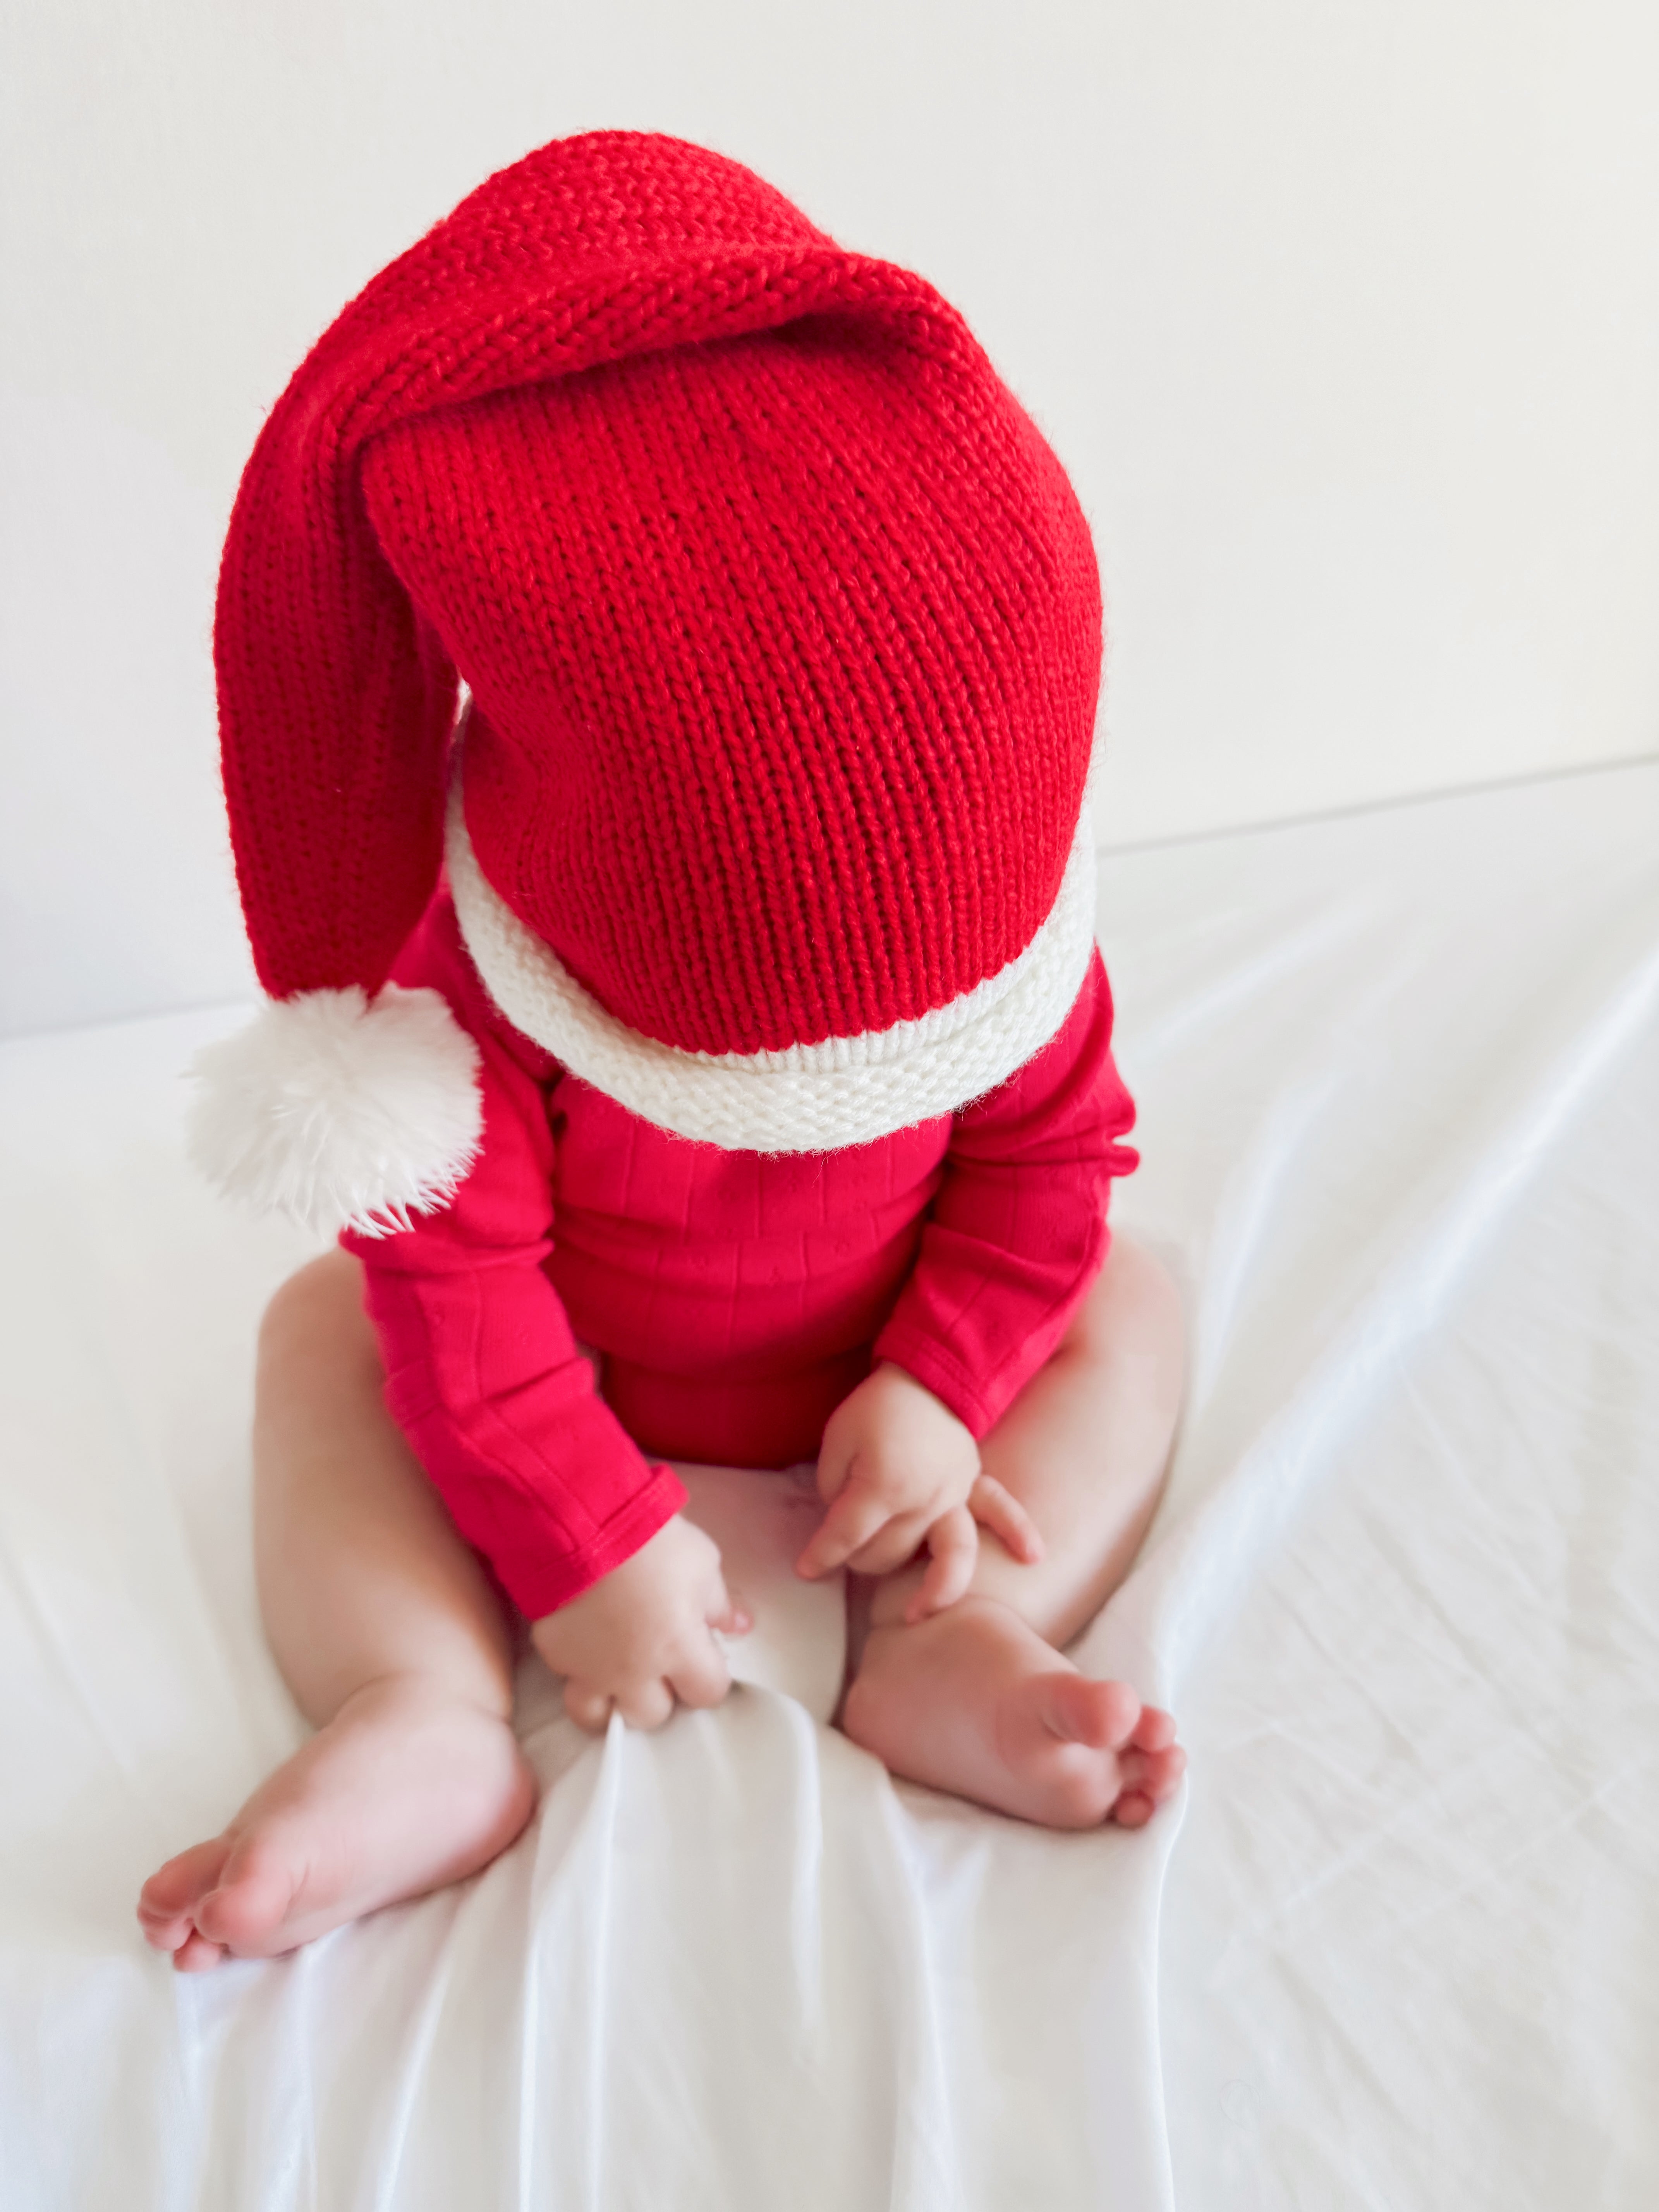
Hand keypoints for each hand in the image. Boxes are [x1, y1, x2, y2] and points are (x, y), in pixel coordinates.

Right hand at [531, 1513, 749, 1732]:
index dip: (708, 1678)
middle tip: (658, 1663)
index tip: (703, 1657)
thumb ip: (720, 1603)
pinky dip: (578, 1669)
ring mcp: (589, 1669)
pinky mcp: (554, 1654)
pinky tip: (584, 1644)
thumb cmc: (655, 1541)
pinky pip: (565, 1678)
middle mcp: (635, 1672)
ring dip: (611, 1702)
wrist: (584, 1521)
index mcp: (680, 1650)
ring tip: (615, 1676)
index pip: (708, 1694)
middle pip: (654, 1716)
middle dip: (660, 1694)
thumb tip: (740, 1627)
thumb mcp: (702, 1563)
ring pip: (598, 1717)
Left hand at [797, 1362, 1042, 1619]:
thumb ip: (833, 1488)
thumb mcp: (837, 1440)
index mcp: (882, 1485)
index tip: (805, 1569)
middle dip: (858, 1560)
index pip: (845, 1536)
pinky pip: (1002, 1511)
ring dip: (929, 1588)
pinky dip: (1019, 1534)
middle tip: (844, 1551)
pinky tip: (1032, 1558)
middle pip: (888, 1555)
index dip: (819, 1556)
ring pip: (946, 1555)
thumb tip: (843, 1522)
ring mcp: (955, 1494)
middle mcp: (923, 1499)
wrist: (925, 1371)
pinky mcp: (975, 1484)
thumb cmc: (875, 1406)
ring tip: (915, 1615)